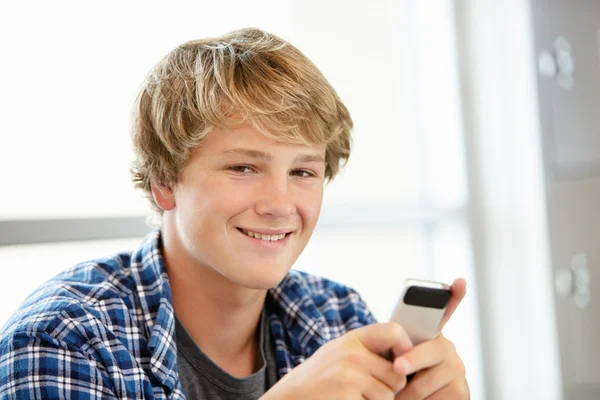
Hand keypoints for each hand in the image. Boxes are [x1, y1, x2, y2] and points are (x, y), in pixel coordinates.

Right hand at [262, 322, 414, 399]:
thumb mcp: (339, 354)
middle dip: (390, 388)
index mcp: (351, 340)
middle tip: (368, 391)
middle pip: (397, 374)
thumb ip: (367, 349)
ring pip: (389, 396)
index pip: (394, 331)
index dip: (407, 348)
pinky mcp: (346, 398)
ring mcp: (348, 377)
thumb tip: (408, 353)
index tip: (403, 364)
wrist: (288, 398)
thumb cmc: (319, 379)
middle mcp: (351, 354)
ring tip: (353, 397)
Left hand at [392, 278, 469, 398]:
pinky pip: (438, 398)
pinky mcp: (462, 391)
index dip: (453, 295)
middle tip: (398, 366)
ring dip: (408, 391)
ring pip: (429, 380)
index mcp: (428, 334)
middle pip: (431, 350)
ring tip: (398, 393)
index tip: (459, 281)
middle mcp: (446, 348)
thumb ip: (392, 342)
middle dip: (412, 359)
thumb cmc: (390, 376)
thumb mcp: (387, 356)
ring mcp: (457, 369)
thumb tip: (396, 354)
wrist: (402, 399)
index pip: (444, 309)